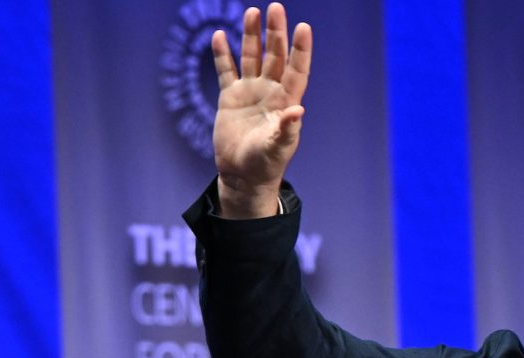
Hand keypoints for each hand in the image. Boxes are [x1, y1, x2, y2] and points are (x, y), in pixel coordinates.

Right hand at [212, 3, 313, 217]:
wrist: (242, 175)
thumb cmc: (265, 164)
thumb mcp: (278, 148)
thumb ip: (287, 129)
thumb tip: (299, 110)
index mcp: (286, 100)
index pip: (296, 69)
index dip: (300, 49)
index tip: (302, 27)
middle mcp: (270, 91)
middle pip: (275, 55)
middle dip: (275, 32)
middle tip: (275, 8)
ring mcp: (250, 91)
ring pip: (252, 57)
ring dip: (252, 35)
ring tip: (251, 12)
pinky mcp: (230, 98)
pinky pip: (226, 71)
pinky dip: (223, 55)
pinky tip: (220, 36)